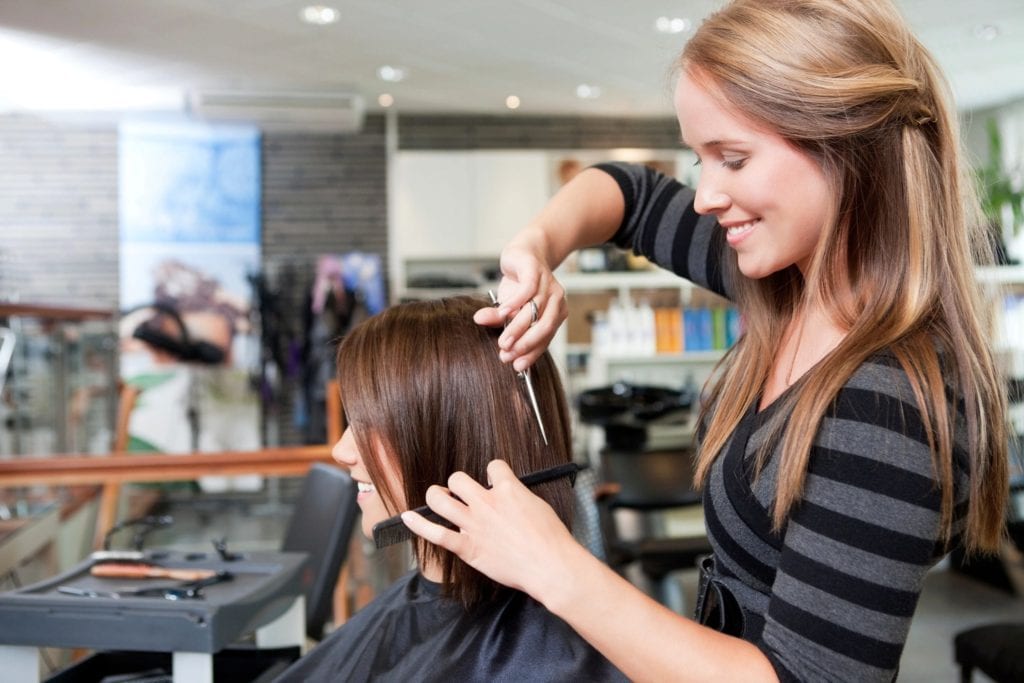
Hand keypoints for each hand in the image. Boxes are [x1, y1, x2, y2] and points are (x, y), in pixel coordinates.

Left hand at [401, 459, 577, 601]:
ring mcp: (474, 524)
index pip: (492, 466)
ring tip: (437, 497)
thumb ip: (518, 497)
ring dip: (436, 495)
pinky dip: (418, 525)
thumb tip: (509, 496)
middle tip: (462, 494)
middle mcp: (487, 502)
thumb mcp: (538, 505)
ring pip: (441, 499)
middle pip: (459, 478)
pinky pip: (436, 533)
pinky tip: (406, 517)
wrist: (550, 565)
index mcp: (507, 489)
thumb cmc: (551, 538)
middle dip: (458, 483)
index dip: (492, 472)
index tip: (492, 481)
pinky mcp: (468, 547)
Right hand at [473, 242, 567, 371]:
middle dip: (525, 344)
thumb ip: (497, 318)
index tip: (517, 367)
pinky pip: (527, 291)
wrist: (524, 253)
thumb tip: (478, 321)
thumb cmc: (519, 285)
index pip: (545, 338)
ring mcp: (548, 285)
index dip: (531, 353)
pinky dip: (514, 303)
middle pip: (544, 327)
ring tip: (503, 341)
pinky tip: (502, 313)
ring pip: (534, 311)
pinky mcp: (536, 271)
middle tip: (506, 354)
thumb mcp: (507, 306)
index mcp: (555, 314)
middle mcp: (556, 301)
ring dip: (517, 328)